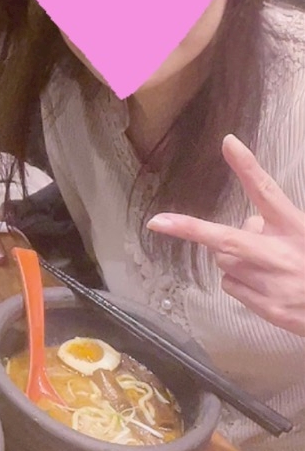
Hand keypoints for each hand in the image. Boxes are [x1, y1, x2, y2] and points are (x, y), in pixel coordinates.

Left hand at [147, 134, 304, 335]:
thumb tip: (247, 224)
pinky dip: (239, 281)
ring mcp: (274, 283)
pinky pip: (231, 285)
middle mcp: (281, 254)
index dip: (247, 166)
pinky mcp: (269, 308)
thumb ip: (277, 224)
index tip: (228, 143)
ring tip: (264, 265)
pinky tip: (264, 284)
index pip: (268, 191)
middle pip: (226, 237)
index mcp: (296, 227)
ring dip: (232, 257)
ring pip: (224, 261)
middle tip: (158, 222)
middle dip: (189, 228)